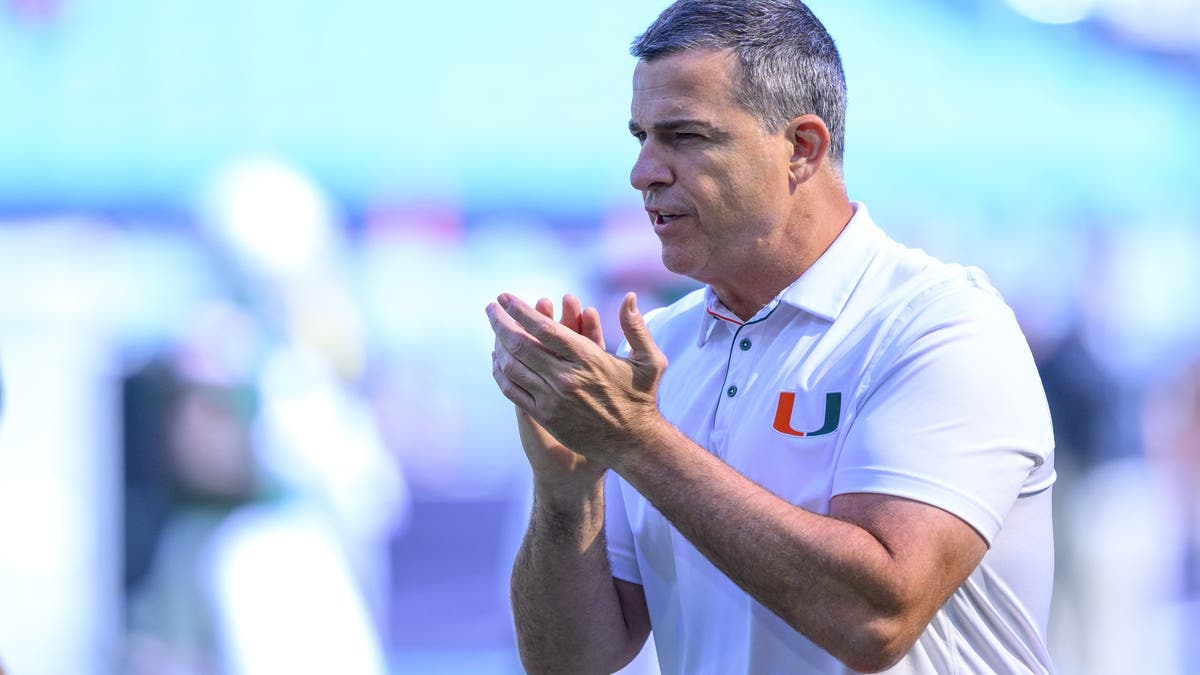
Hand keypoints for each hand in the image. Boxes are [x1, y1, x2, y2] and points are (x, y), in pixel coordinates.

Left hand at [488, 291, 667, 470]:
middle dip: (500, 323)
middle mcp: (566, 378)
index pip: (544, 328)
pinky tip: (497, 360)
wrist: (632, 443)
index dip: (521, 311)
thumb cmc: (641, 398)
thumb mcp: (649, 360)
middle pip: (521, 345)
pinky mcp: (545, 416)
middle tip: (490, 308)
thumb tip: (630, 296)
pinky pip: (513, 391)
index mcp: (587, 359)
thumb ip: (636, 328)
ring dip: (497, 345)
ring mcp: (552, 399)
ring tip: (493, 329)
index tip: (505, 297)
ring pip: (513, 367)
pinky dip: (501, 372)